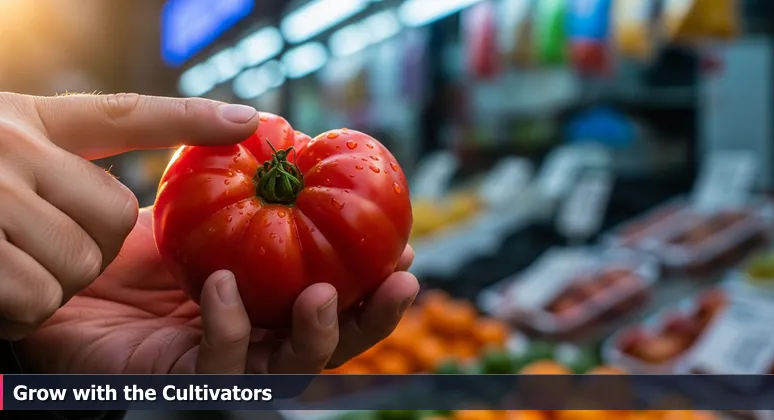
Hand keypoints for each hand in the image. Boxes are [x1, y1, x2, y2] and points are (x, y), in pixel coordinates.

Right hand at [0, 92, 260, 339]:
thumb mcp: (15, 143)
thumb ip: (76, 146)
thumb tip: (174, 147)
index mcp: (29, 121)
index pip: (123, 114)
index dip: (189, 116)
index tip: (247, 118)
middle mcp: (10, 148)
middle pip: (108, 218)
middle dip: (90, 249)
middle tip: (43, 243)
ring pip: (75, 265)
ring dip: (54, 283)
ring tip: (13, 264)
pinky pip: (33, 298)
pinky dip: (20, 309)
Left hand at [14, 208, 418, 373]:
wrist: (59, 273)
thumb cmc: (124, 239)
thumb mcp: (187, 196)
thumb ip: (232, 172)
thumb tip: (274, 127)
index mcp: (269, 301)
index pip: (334, 299)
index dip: (373, 282)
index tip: (408, 248)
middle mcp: (255, 338)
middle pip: (328, 344)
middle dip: (370, 319)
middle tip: (401, 282)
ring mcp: (221, 366)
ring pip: (287, 372)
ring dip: (316, 336)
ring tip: (323, 294)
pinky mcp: (178, 383)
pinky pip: (218, 370)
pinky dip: (230, 329)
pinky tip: (223, 287)